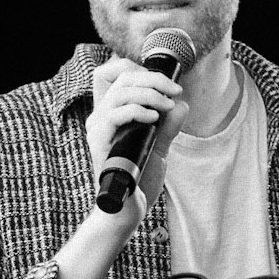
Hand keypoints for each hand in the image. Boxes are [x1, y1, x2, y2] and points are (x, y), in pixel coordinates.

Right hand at [85, 56, 188, 217]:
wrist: (129, 210)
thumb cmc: (139, 180)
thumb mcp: (159, 147)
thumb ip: (168, 126)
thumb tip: (181, 104)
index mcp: (110, 113)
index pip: (110, 74)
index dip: (134, 67)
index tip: (163, 81)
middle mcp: (100, 117)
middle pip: (120, 77)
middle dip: (152, 77)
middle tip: (175, 90)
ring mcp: (97, 129)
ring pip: (119, 92)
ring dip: (149, 93)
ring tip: (167, 105)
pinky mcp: (98, 143)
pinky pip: (113, 115)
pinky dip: (137, 110)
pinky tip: (154, 118)